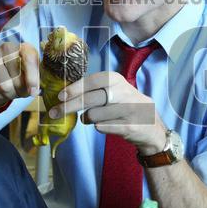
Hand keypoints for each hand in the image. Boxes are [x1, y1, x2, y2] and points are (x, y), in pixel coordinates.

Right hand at [0, 41, 39, 110]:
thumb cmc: (17, 81)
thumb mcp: (30, 81)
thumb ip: (34, 82)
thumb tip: (33, 90)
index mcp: (24, 48)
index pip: (29, 57)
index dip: (32, 76)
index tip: (33, 92)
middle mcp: (7, 46)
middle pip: (16, 74)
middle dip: (18, 89)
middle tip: (18, 92)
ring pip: (3, 83)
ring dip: (7, 93)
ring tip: (8, 92)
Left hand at [49, 71, 166, 154]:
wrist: (152, 126)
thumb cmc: (126, 106)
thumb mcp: (115, 90)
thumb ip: (95, 90)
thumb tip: (65, 94)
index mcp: (117, 80)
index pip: (92, 81)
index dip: (75, 88)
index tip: (60, 96)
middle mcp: (123, 93)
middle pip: (89, 100)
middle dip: (68, 107)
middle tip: (54, 112)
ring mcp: (127, 110)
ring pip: (92, 116)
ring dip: (87, 119)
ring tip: (92, 118)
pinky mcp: (128, 127)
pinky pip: (101, 127)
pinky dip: (98, 127)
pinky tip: (105, 124)